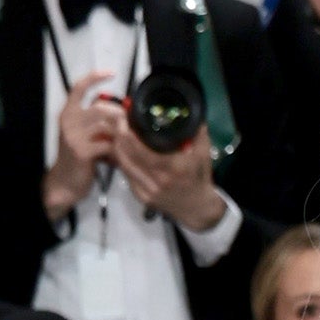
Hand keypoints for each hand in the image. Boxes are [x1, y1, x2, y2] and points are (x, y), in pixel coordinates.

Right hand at [43, 78, 125, 221]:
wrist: (65, 183)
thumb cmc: (77, 158)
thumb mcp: (83, 135)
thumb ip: (97, 123)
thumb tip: (122, 113)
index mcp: (68, 113)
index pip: (79, 87)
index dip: (95, 77)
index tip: (111, 73)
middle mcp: (69, 121)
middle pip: (101, 108)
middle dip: (120, 116)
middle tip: (130, 126)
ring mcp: (74, 136)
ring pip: (107, 126)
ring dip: (120, 135)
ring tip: (126, 145)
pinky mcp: (82, 152)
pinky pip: (108, 145)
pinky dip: (117, 151)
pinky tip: (119, 159)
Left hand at [108, 111, 227, 233]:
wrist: (197, 209)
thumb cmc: (199, 179)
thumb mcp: (204, 153)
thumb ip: (197, 132)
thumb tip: (190, 110)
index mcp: (174, 167)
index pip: (143, 149)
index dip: (129, 134)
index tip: (125, 118)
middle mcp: (159, 180)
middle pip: (128, 155)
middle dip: (119, 135)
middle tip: (117, 120)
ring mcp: (149, 191)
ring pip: (124, 165)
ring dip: (117, 147)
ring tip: (116, 132)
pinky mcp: (142, 197)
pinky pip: (126, 175)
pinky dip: (121, 160)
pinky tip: (120, 150)